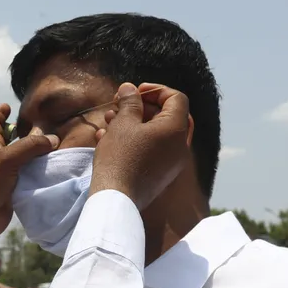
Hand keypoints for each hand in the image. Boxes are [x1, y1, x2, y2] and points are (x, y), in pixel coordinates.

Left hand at [0, 104, 58, 253]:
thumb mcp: (8, 158)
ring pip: (23, 160)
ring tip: (56, 147)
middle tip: (43, 127)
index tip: (7, 106)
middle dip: (25, 133)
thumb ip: (31, 146)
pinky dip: (39, 174)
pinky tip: (54, 171)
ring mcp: (5, 175)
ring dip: (36, 155)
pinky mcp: (13, 191)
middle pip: (12, 141)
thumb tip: (53, 139)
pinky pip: (28, 178)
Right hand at [89, 82, 191, 209]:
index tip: (134, 92)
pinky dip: (134, 141)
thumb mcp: (123, 123)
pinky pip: (151, 150)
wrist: (117, 199)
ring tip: (108, 120)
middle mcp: (180, 146)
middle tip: (120, 105)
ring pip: (156, 134)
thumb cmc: (120, 157)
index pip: (176, 98)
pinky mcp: (160, 176)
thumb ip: (130, 102)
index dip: (155, 90)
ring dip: (133, 123)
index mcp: (176, 130)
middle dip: (142, 107)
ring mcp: (172, 163)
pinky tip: (108, 138)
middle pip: (167, 116)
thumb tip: (130, 88)